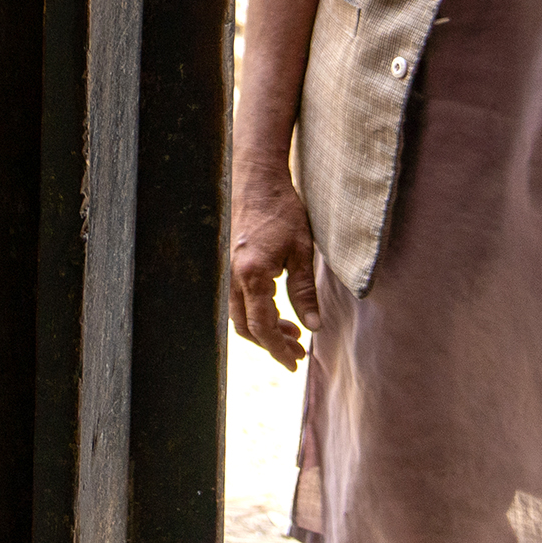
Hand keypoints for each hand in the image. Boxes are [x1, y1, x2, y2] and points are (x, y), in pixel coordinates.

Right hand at [228, 165, 322, 370]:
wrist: (257, 179)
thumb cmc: (282, 211)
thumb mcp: (302, 252)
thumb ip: (305, 292)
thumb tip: (314, 327)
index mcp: (252, 275)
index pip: (262, 326)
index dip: (278, 349)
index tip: (294, 363)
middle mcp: (233, 275)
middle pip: (246, 326)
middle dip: (271, 345)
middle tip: (297, 354)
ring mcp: (227, 269)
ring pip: (239, 315)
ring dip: (264, 329)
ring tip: (292, 333)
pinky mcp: (229, 263)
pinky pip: (238, 299)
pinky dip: (256, 312)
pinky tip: (277, 310)